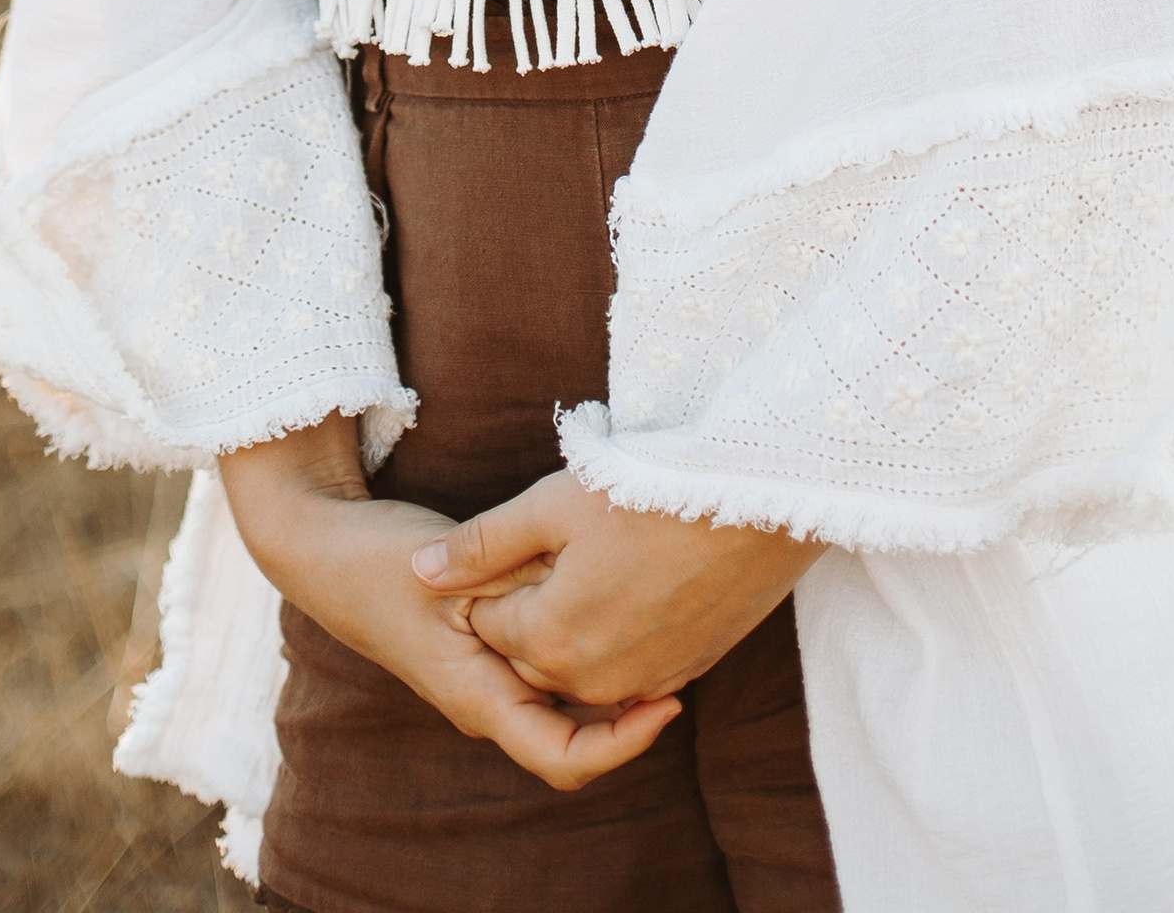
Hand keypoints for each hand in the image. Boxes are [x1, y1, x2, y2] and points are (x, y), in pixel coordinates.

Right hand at [221, 424, 680, 790]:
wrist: (325, 548)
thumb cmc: (383, 561)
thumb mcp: (455, 570)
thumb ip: (520, 590)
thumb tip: (591, 600)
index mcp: (478, 700)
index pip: (564, 761)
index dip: (624, 746)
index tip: (669, 704)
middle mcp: (487, 702)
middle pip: (575, 738)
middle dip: (630, 710)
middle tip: (683, 660)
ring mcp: (486, 679)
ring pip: (564, 703)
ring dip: (609, 680)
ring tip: (659, 635)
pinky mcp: (486, 651)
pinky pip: (546, 672)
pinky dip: (582, 651)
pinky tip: (609, 606)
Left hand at [410, 470, 817, 710]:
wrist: (755, 501)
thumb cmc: (646, 492)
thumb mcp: (549, 505)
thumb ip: (480, 547)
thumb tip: (418, 571)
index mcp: (548, 641)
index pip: (491, 625)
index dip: (499, 576)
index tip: (531, 532)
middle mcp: (594, 678)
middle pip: (535, 653)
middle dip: (535, 606)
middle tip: (569, 538)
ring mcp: (646, 680)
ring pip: (585, 664)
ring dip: (580, 621)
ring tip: (607, 549)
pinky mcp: (689, 668)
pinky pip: (634, 667)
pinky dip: (624, 631)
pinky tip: (641, 575)